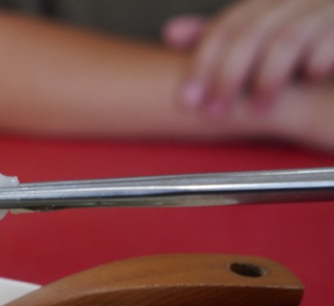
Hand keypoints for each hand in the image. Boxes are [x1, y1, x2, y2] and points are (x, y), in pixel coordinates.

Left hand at [164, 0, 333, 115]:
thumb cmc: (307, 42)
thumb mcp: (260, 37)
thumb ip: (222, 35)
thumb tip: (170, 33)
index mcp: (270, 1)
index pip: (225, 28)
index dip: (202, 64)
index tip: (187, 100)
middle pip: (250, 35)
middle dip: (227, 78)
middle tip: (215, 112)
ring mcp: (324, 6)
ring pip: (286, 40)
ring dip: (267, 79)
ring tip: (259, 108)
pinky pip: (328, 38)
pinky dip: (316, 60)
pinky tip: (308, 79)